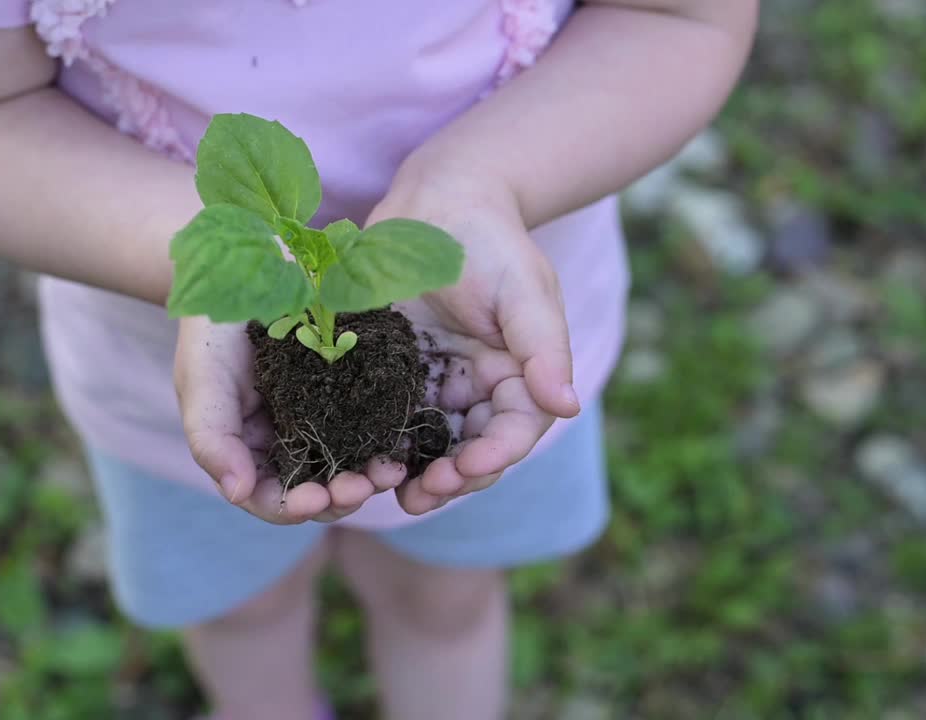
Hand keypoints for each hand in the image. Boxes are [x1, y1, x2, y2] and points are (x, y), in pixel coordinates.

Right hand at [174, 316, 406, 523]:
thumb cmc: (210, 333)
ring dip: (370, 476)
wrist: (242, 275)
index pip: (272, 498)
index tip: (316, 499)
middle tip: (365, 485)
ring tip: (389, 469)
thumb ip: (213, 437)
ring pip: (350, 465)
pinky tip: (401, 438)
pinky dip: (385, 438)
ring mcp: (322, 422)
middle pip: (319, 490)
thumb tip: (238, 494)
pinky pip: (372, 425)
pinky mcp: (351, 394)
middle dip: (341, 496)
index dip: (294, 507)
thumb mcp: (202, 381)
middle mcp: (289, 446)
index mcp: (249, 454)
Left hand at [369, 166, 580, 514]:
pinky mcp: (389, 376)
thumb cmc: (490, 240)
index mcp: (517, 376)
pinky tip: (356, 462)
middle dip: (452, 480)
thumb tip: (568, 406)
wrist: (436, 201)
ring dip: (413, 476)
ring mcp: (430, 385)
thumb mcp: (524, 289)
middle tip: (422, 495)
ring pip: (426, 447)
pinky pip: (384, 421)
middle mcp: (475, 390)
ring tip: (390, 493)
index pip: (513, 431)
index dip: (494, 455)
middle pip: (469, 451)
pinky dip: (376, 446)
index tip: (468, 468)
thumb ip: (543, 348)